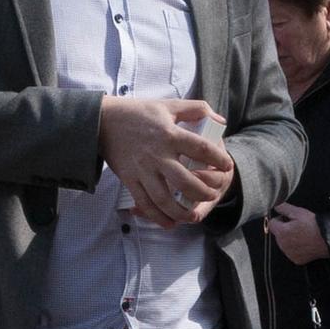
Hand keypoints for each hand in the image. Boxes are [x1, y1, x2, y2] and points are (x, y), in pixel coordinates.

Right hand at [100, 97, 231, 224]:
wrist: (102, 121)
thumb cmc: (138, 112)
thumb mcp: (169, 105)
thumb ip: (196, 109)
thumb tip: (219, 119)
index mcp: (170, 134)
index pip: (201, 149)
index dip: (218, 159)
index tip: (227, 166)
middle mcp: (157, 154)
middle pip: (185, 181)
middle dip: (203, 193)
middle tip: (213, 195)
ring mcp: (143, 170)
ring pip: (164, 199)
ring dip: (181, 212)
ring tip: (193, 216)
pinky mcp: (130, 179)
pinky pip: (145, 203)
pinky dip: (158, 216)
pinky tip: (169, 223)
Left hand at [266, 203, 329, 264]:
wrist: (327, 239)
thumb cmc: (314, 226)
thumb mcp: (298, 212)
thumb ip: (283, 208)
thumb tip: (276, 206)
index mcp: (281, 232)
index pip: (272, 223)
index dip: (279, 219)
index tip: (287, 218)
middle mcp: (283, 245)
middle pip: (278, 234)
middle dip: (285, 229)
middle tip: (298, 226)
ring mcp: (289, 253)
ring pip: (284, 244)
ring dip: (290, 239)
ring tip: (302, 234)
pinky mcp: (296, 259)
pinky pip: (292, 252)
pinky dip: (296, 248)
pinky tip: (304, 242)